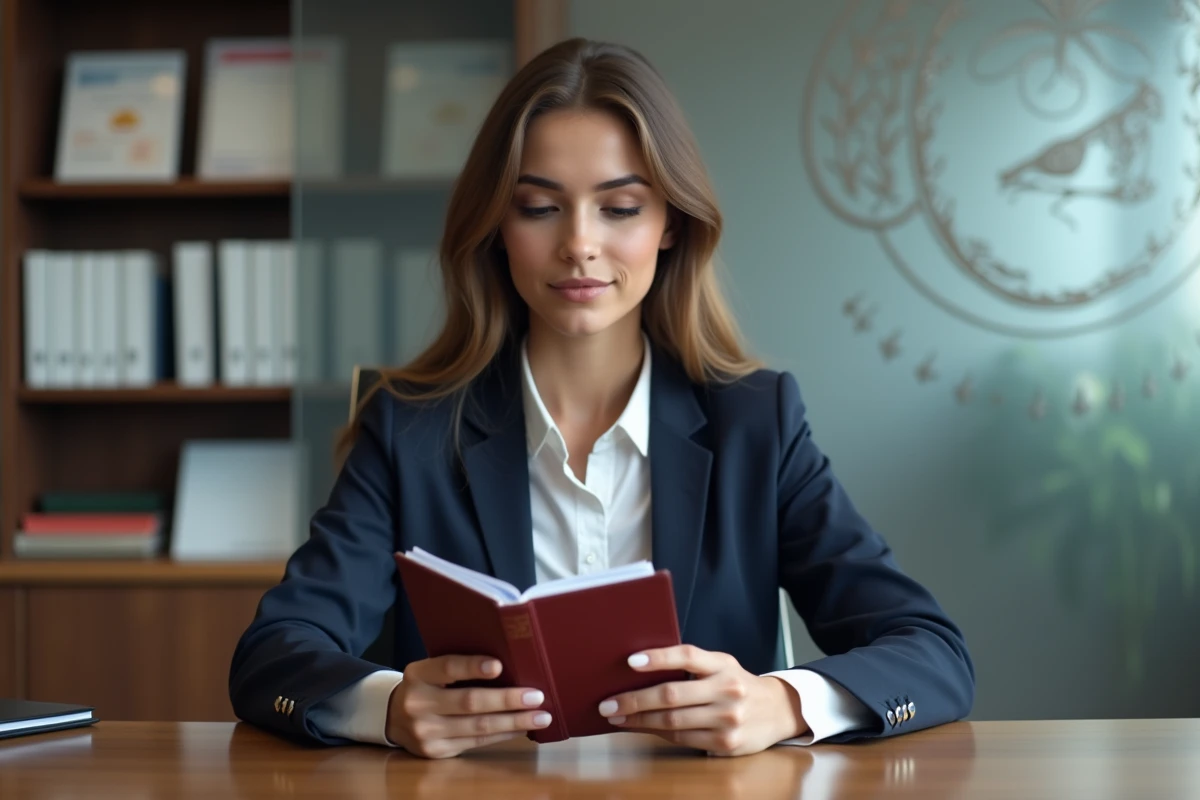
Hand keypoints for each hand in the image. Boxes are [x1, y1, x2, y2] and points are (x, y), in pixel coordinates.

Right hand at [386, 655, 552, 758]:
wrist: (393, 717)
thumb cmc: (426, 685)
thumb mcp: (431, 669)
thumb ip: (458, 666)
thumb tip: (508, 664)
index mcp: (418, 674)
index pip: (448, 668)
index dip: (473, 667)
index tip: (499, 665)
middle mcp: (418, 703)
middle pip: (468, 702)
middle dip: (507, 699)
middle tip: (536, 696)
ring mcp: (426, 731)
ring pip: (478, 726)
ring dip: (513, 721)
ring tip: (540, 716)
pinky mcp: (436, 751)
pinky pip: (477, 742)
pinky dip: (503, 734)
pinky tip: (521, 728)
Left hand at [598, 645, 807, 756]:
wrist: (778, 710)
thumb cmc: (736, 683)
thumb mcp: (721, 665)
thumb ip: (692, 666)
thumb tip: (640, 669)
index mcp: (722, 665)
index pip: (687, 656)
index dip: (658, 657)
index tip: (630, 661)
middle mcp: (727, 690)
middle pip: (672, 695)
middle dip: (634, 700)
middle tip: (607, 703)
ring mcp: (728, 719)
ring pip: (673, 721)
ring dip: (639, 721)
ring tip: (617, 717)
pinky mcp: (726, 743)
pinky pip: (683, 738)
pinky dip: (657, 734)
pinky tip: (642, 729)